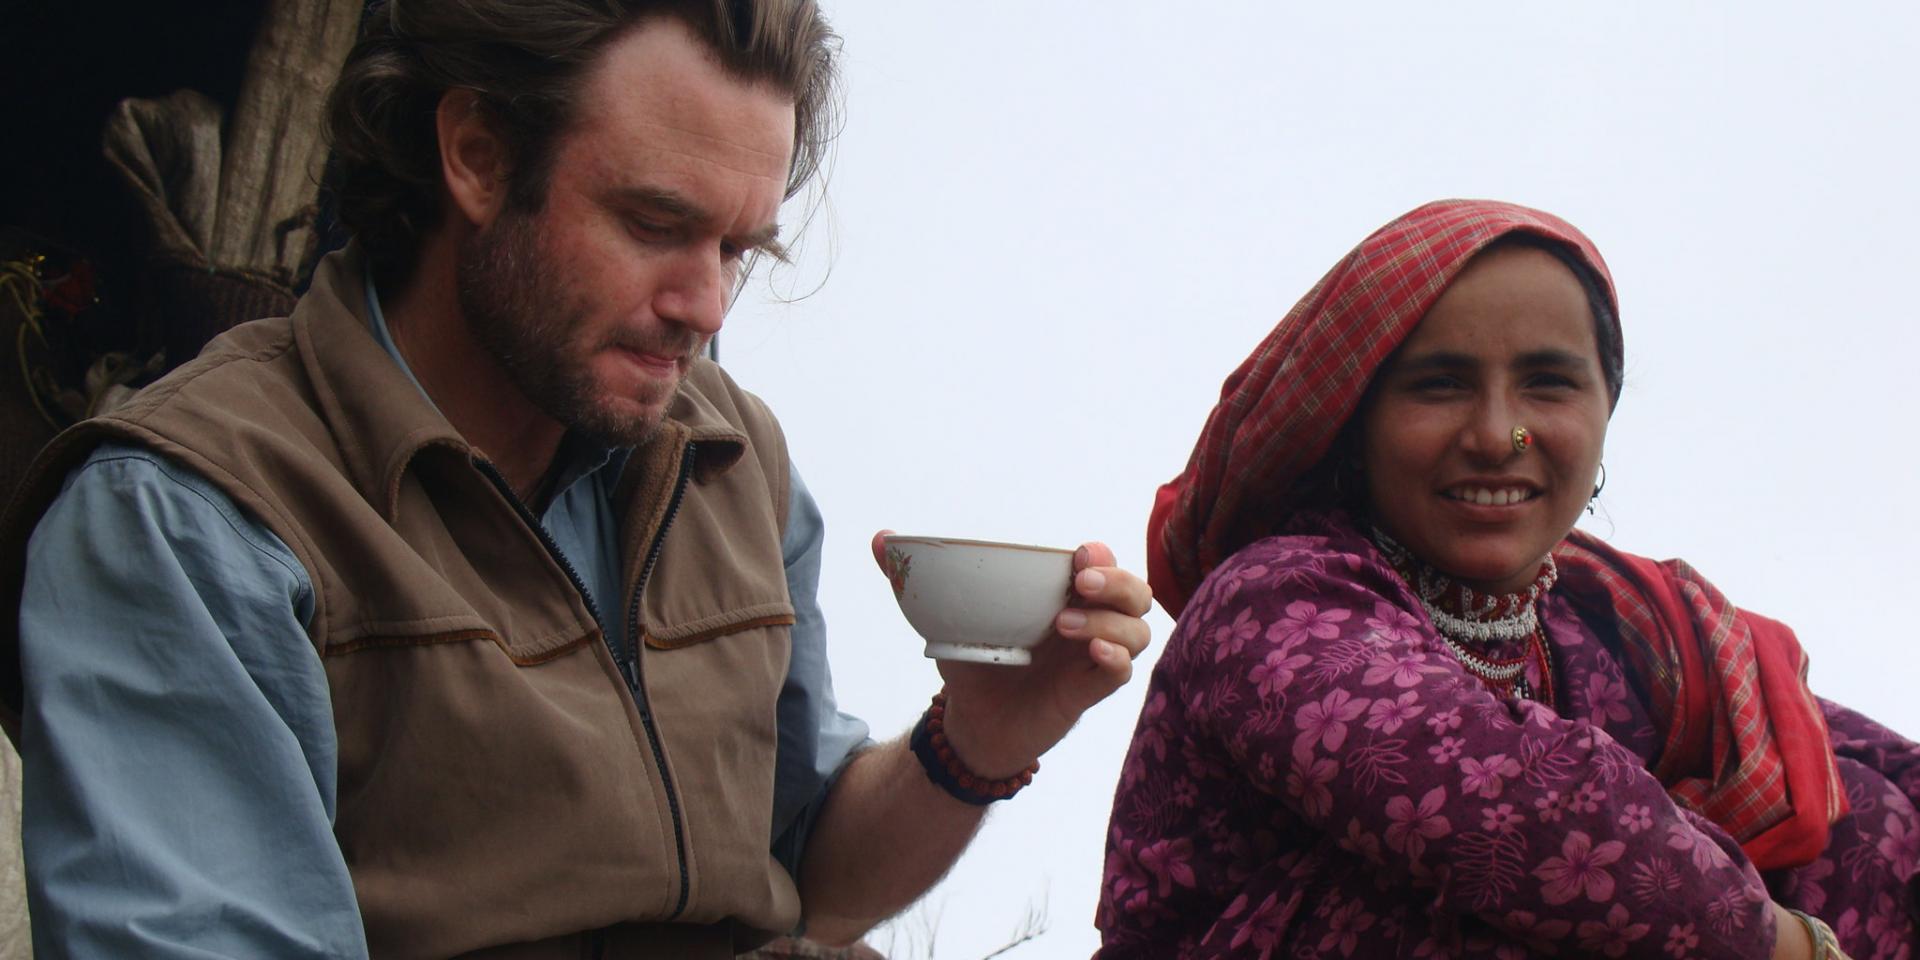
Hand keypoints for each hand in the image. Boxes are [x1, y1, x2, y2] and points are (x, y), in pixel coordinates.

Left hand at [871, 531, 1153, 776]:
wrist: (970, 723)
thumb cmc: (973, 661)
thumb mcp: (943, 616)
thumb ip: (915, 577)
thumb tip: (881, 538)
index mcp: (1063, 593)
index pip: (1104, 563)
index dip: (1102, 554)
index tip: (1078, 554)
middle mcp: (1089, 620)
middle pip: (1135, 592)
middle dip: (1117, 580)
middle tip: (1081, 581)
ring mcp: (1092, 657)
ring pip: (1138, 630)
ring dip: (1109, 621)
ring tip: (1061, 625)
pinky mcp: (1089, 692)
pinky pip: (1122, 672)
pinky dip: (1115, 658)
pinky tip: (1093, 652)